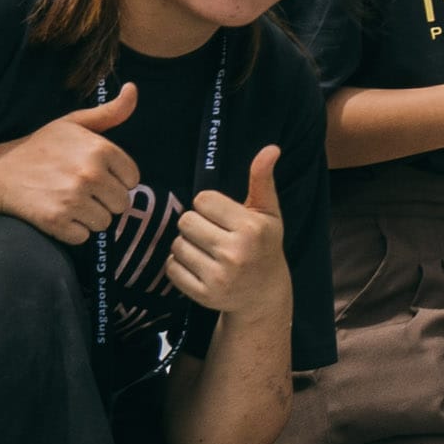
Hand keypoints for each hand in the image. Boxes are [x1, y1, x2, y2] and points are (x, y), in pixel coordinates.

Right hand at [0, 86, 143, 242]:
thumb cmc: (40, 147)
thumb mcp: (74, 123)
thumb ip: (110, 111)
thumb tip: (133, 89)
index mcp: (100, 149)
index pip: (132, 179)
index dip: (116, 180)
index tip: (96, 175)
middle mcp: (90, 173)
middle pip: (121, 203)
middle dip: (104, 200)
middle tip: (79, 190)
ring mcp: (73, 198)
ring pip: (104, 222)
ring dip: (89, 217)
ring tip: (68, 201)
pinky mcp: (56, 221)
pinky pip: (83, 236)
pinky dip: (72, 231)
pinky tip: (57, 213)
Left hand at [166, 145, 289, 316]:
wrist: (264, 295)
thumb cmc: (265, 246)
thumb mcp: (269, 213)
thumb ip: (262, 180)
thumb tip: (271, 148)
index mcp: (251, 228)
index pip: (203, 200)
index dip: (209, 206)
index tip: (221, 216)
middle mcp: (235, 252)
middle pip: (186, 221)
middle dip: (195, 225)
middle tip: (211, 234)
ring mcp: (218, 276)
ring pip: (177, 245)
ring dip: (186, 245)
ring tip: (205, 251)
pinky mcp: (203, 294)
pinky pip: (172, 268)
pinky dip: (179, 266)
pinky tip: (198, 267)